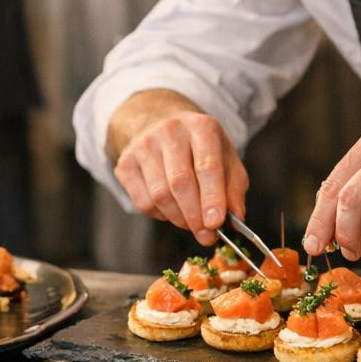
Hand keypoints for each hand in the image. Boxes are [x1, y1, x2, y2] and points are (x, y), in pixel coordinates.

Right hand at [112, 104, 248, 245]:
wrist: (160, 125)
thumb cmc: (200, 149)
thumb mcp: (226, 161)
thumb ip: (233, 190)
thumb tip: (235, 219)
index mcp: (201, 127)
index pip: (207, 166)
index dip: (212, 198)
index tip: (216, 224)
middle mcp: (170, 131)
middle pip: (180, 182)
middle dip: (194, 216)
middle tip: (206, 236)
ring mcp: (144, 145)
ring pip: (160, 195)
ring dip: (179, 219)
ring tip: (191, 223)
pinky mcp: (125, 162)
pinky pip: (143, 202)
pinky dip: (161, 215)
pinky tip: (171, 210)